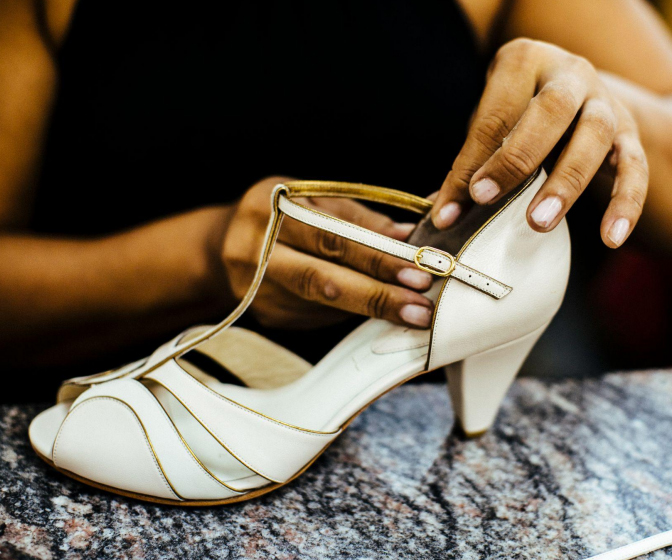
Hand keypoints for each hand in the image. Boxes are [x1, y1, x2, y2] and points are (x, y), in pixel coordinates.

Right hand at [221, 177, 434, 329]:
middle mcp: (255, 249)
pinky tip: (377, 316)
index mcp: (270, 208)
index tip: (419, 270)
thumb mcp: (313, 199)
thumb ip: (358, 217)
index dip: (376, 255)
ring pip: (322, 304)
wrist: (222, 246)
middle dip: (376, 295)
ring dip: (371, 311)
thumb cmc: (283, 214)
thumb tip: (411, 234)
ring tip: (411, 315)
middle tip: (420, 308)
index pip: (330, 235)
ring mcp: (255, 288)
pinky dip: (350, 316)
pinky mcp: (264, 314)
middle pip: (321, 277)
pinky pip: (316, 317)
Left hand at [432, 39, 648, 247]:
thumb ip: (471, 163)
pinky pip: (636, 168)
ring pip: (595, 134)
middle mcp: (570, 74)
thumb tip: (442, 215)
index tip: (459, 201)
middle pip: (551, 109)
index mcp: (524, 61)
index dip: (475, 158)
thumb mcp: (493, 123)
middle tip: (487, 198)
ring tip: (538, 224)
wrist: (580, 94)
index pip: (496, 113)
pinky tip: (611, 239)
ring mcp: (605, 101)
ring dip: (566, 182)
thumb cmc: (520, 113)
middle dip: (517, 157)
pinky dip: (625, 204)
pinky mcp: (632, 133)